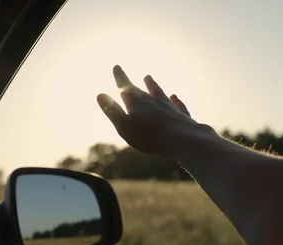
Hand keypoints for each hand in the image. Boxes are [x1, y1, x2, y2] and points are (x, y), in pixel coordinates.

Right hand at [97, 65, 212, 155]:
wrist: (182, 139)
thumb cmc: (150, 137)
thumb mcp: (125, 126)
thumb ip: (112, 111)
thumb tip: (100, 94)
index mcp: (137, 104)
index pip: (126, 87)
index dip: (120, 77)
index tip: (117, 67)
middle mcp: (153, 101)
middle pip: (141, 90)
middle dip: (132, 83)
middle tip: (124, 73)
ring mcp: (168, 107)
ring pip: (159, 93)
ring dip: (153, 85)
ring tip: (149, 77)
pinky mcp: (181, 116)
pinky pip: (177, 105)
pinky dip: (175, 100)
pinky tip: (175, 97)